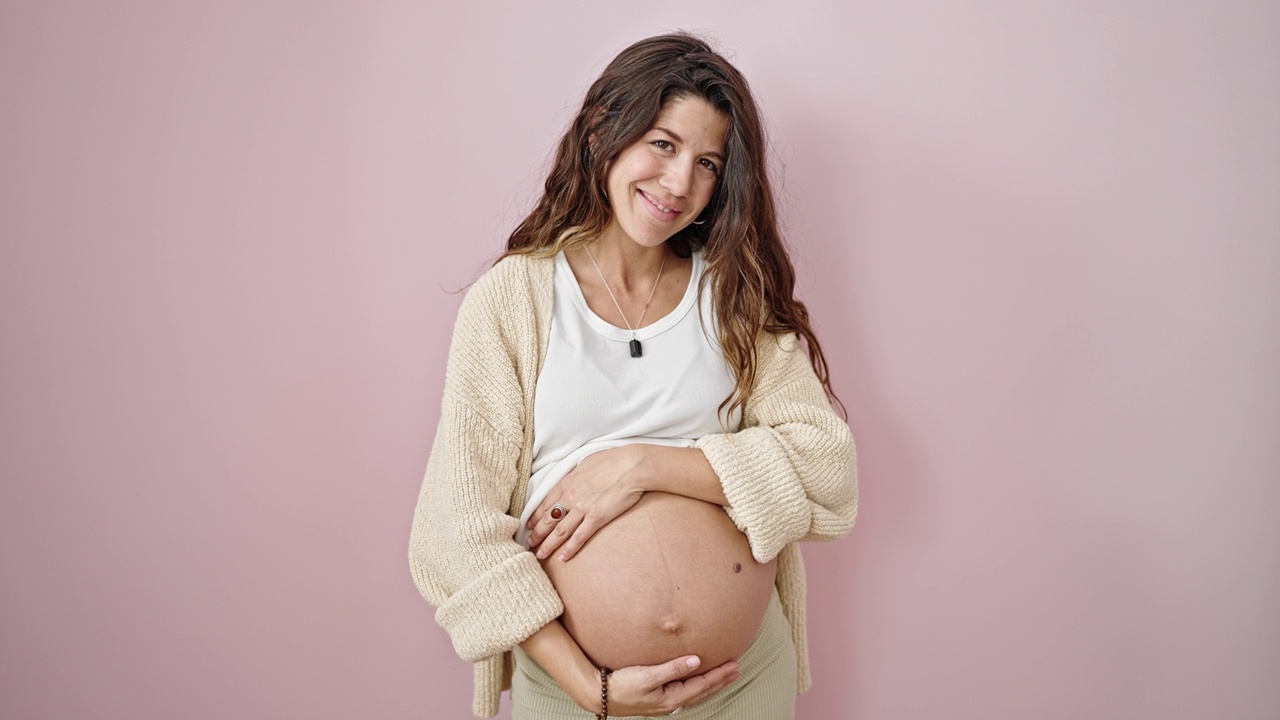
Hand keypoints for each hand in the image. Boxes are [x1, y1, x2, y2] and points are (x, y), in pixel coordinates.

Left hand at [526, 445, 647, 560]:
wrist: (632, 466)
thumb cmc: (613, 461)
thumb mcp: (586, 464)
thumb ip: (576, 476)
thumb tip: (574, 480)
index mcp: (567, 483)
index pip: (545, 504)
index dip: (535, 517)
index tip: (529, 526)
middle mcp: (570, 496)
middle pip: (548, 519)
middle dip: (537, 534)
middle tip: (529, 544)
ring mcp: (582, 508)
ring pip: (560, 531)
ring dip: (548, 544)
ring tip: (540, 555)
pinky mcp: (596, 517)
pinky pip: (580, 536)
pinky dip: (570, 548)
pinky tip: (563, 558)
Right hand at [599, 655, 740, 716]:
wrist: (600, 695)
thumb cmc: (622, 685)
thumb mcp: (647, 675)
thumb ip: (672, 668)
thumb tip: (696, 661)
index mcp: (671, 698)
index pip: (701, 685)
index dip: (719, 675)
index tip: (734, 665)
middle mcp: (671, 703)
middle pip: (702, 691)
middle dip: (720, 680)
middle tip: (737, 670)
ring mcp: (664, 702)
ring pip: (694, 692)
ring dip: (710, 683)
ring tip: (724, 675)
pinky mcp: (658, 698)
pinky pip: (685, 692)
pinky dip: (697, 685)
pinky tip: (697, 680)